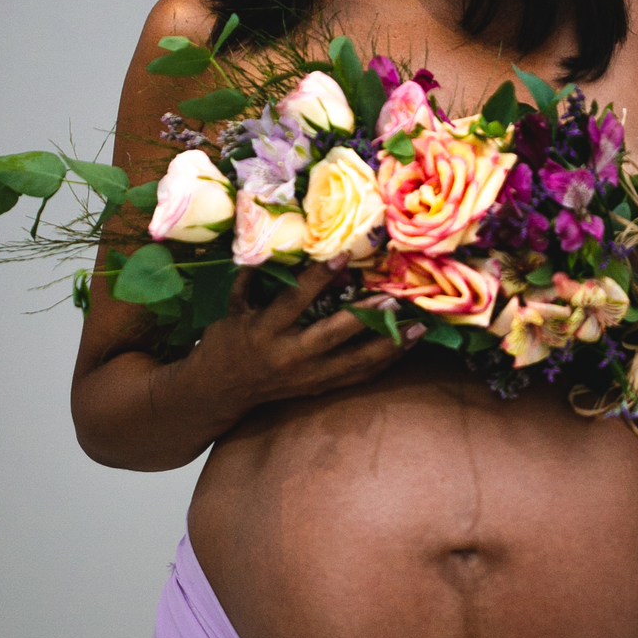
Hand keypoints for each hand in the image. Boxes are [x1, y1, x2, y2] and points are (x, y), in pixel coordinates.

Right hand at [186, 261, 420, 424]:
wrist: (219, 391)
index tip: (342, 256)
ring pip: (354, 362)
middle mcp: (288, 355)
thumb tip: (272, 245)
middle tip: (393, 300)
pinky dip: (382, 363)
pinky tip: (404, 348)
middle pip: (332, 336)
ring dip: (388, 345)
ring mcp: (307, 376)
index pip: (294, 301)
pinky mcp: (318, 389)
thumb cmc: (226, 343)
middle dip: (364, 318)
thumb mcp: (232, 309)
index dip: (317, 278)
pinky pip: (357, 377)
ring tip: (418, 328)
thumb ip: (251, 280)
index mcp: (264, 330)